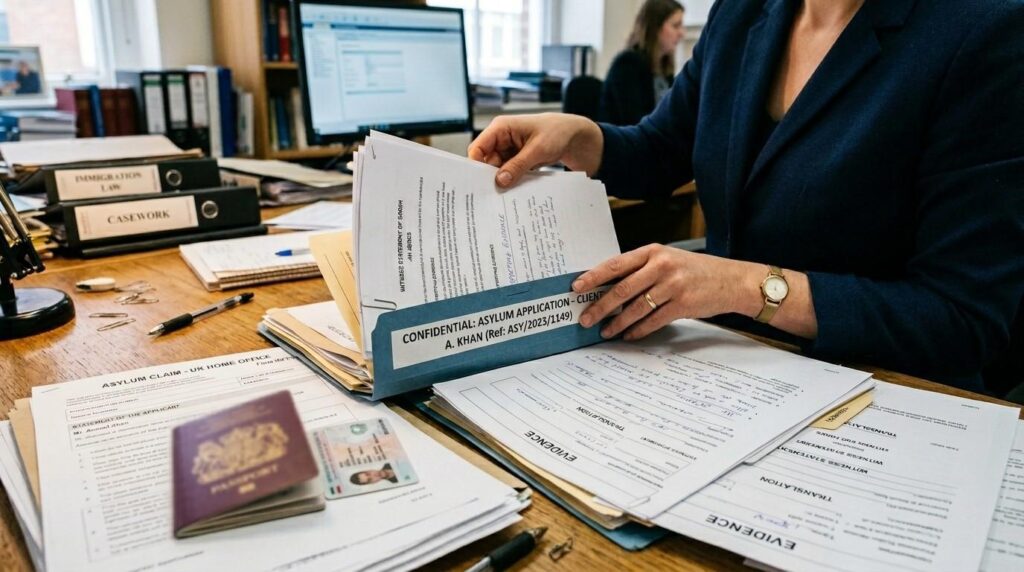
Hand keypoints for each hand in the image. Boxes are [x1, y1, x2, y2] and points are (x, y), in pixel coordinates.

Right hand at [468, 113, 603, 186]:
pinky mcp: (517, 159)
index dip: (476, 166)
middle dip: (490, 177)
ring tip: (507, 194)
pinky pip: (508, 172)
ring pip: (497, 169)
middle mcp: (501, 138)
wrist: (576, 136)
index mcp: (501, 128)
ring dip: (503, 180)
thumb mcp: (537, 150)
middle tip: (494, 194)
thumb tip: (500, 181)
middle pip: (485, 161)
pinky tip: (515, 191)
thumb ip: (517, 165)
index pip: (477, 148)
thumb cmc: (557, 132)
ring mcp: (509, 150)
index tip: (480, 184)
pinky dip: (512, 180)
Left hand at [573, 244, 760, 339]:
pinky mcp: (682, 304)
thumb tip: (608, 288)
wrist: (733, 280)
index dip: (593, 276)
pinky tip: (628, 335)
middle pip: (621, 288)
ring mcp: (673, 285)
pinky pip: (653, 321)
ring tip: (604, 331)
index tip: (576, 287)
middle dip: (599, 306)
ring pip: (635, 308)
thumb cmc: (695, 270)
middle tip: (585, 318)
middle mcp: (661, 266)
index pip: (615, 264)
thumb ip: (642, 269)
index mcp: (653, 252)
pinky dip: (638, 330)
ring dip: (617, 323)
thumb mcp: (668, 260)